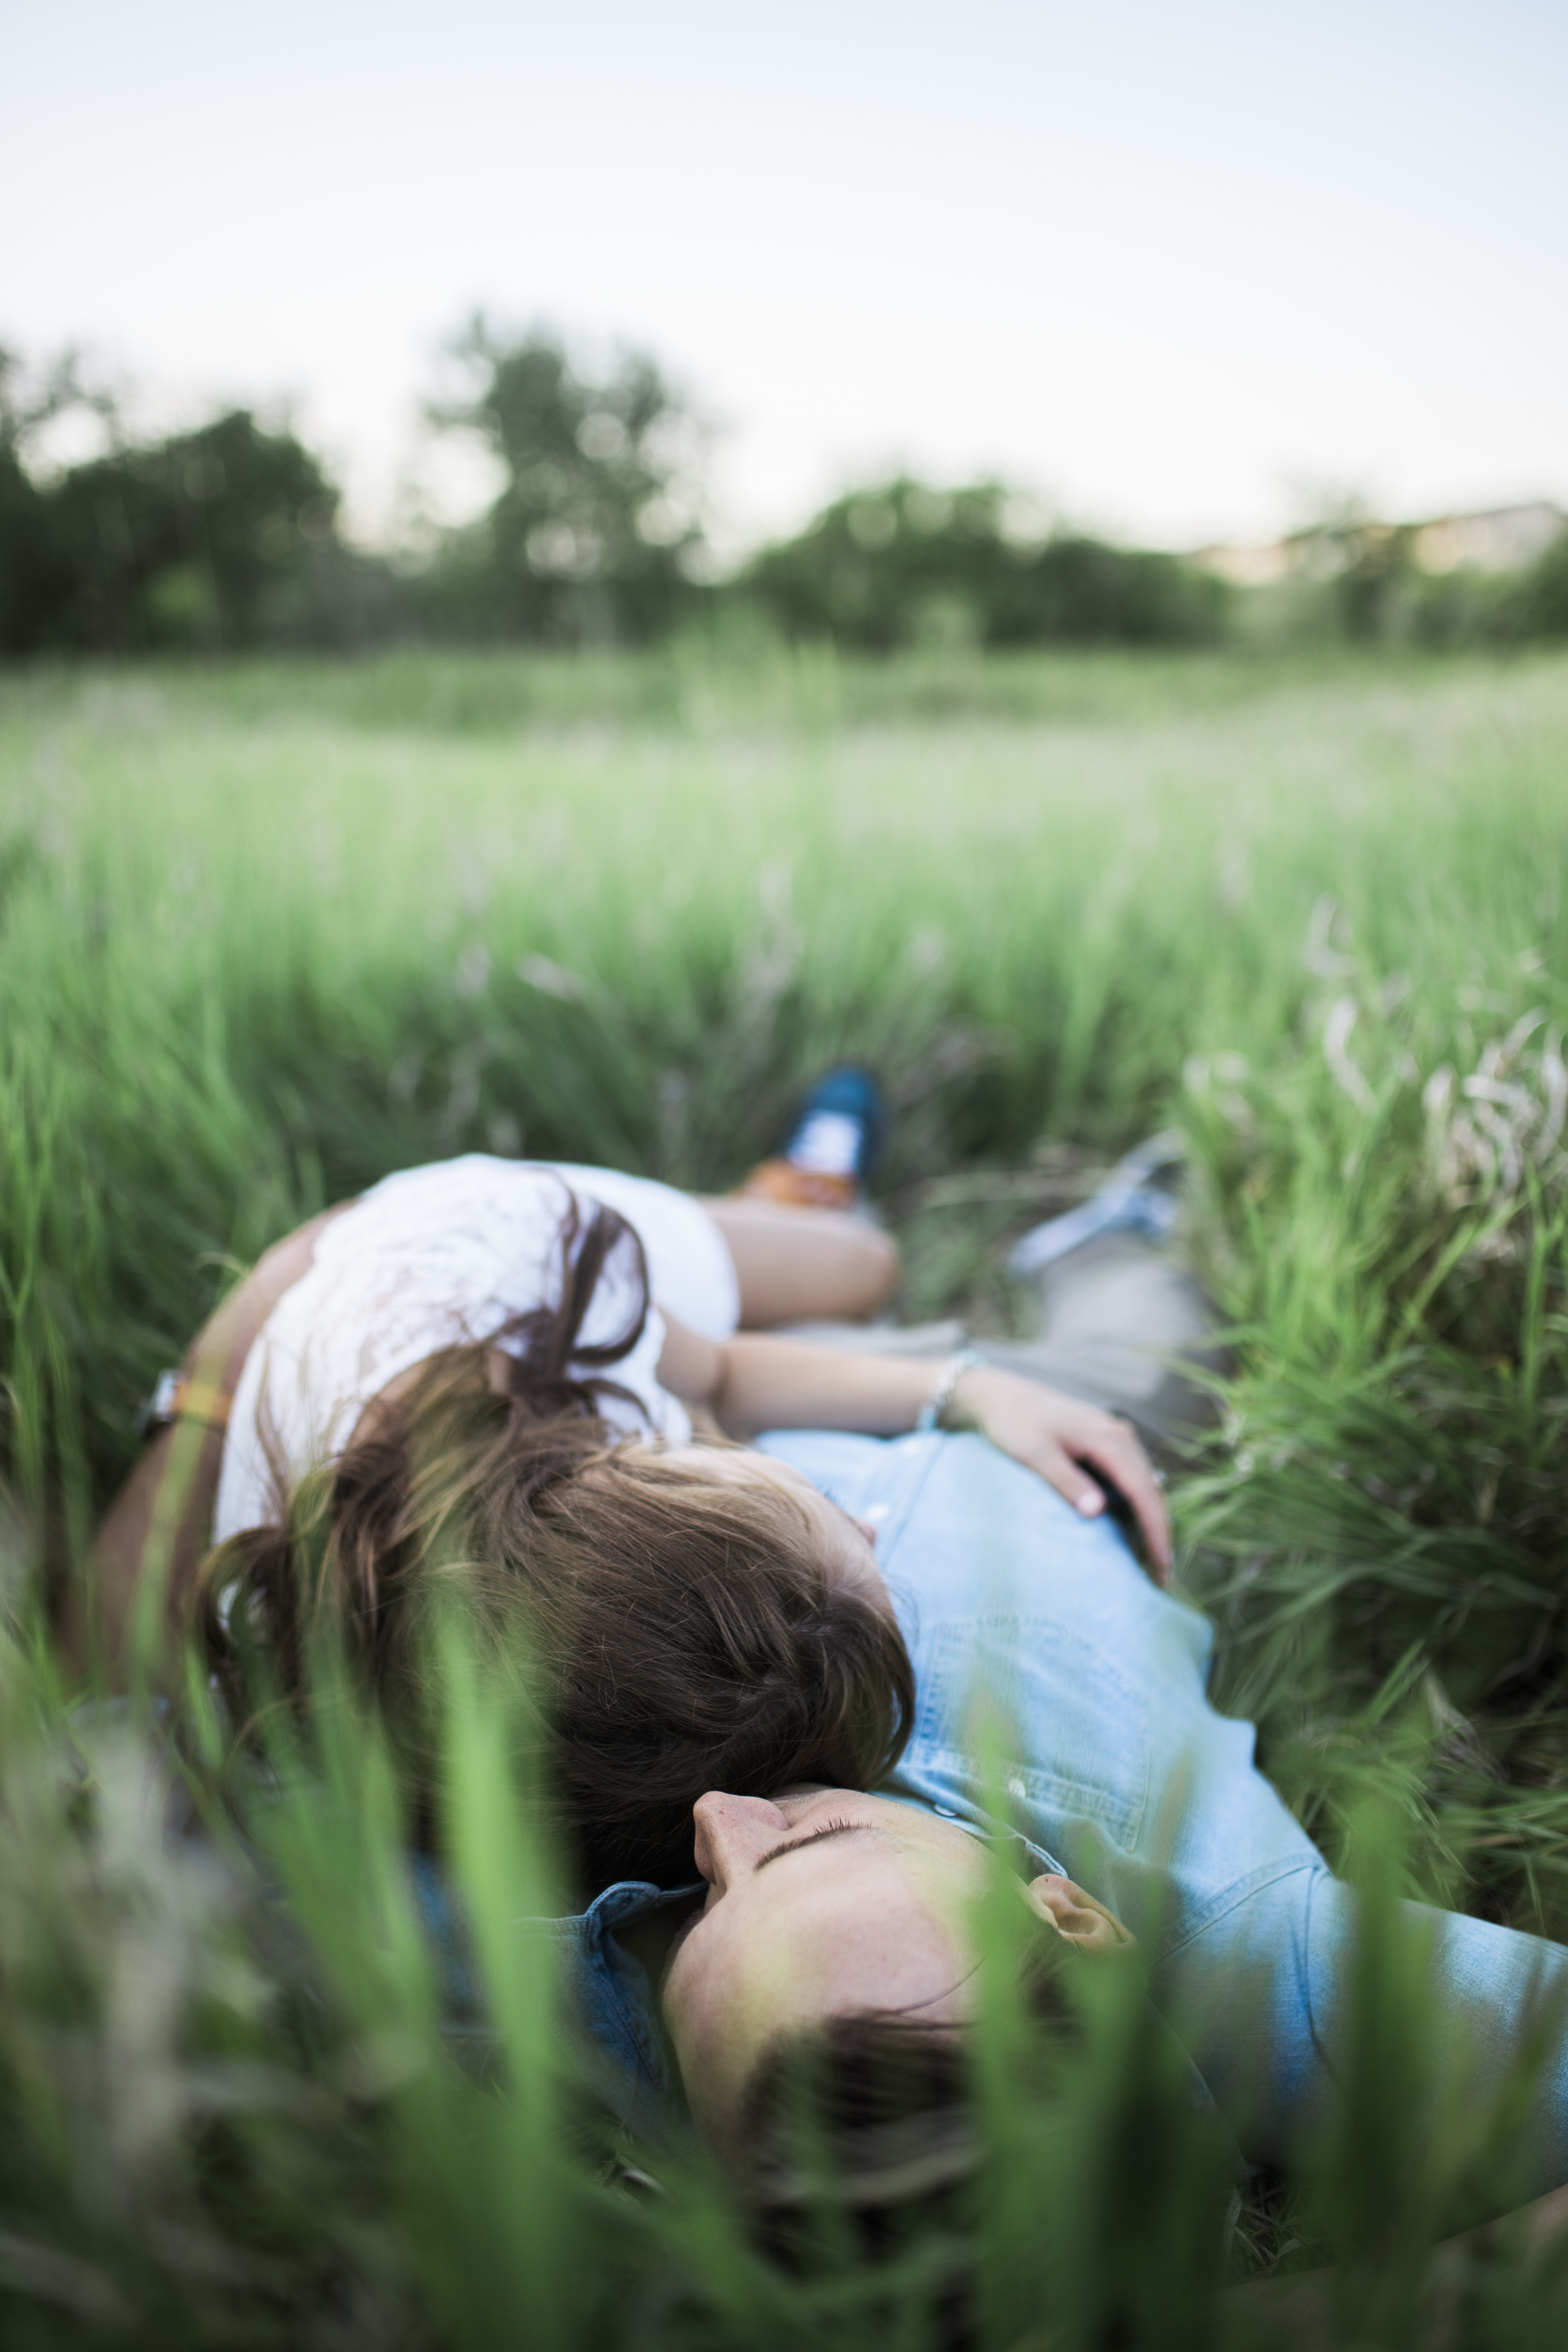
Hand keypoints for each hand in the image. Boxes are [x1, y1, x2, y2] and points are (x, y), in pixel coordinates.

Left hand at [947, 1365, 1171, 1583]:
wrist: (1001, 1396)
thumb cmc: (1014, 1423)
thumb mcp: (1035, 1454)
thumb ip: (1065, 1482)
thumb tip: (1097, 1513)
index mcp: (1108, 1438)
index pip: (1144, 1491)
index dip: (1156, 1530)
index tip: (1161, 1566)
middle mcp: (1120, 1436)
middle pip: (1152, 1490)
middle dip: (1160, 1533)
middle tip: (1161, 1577)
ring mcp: (1116, 1437)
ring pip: (1146, 1484)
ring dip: (1151, 1521)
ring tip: (1151, 1562)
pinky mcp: (1107, 1443)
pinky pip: (1132, 1477)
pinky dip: (1137, 1506)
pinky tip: (1134, 1531)